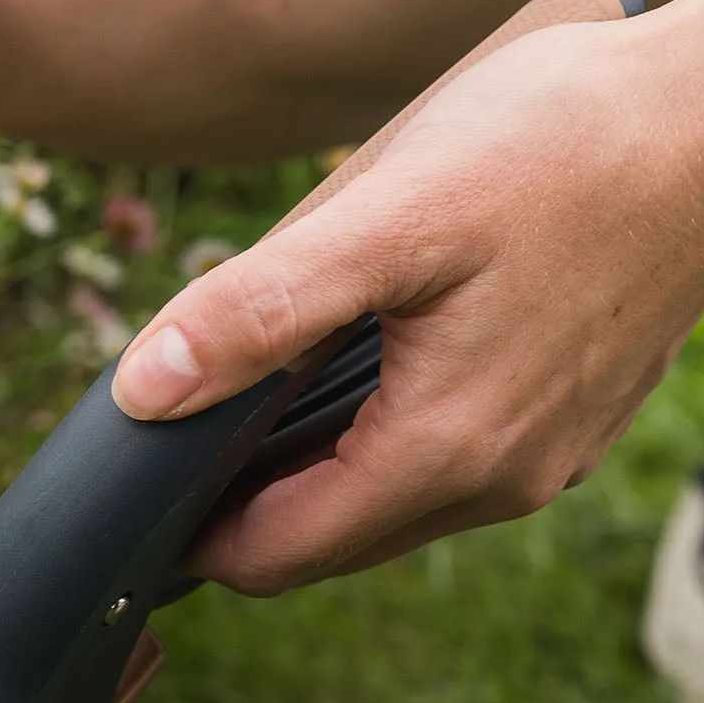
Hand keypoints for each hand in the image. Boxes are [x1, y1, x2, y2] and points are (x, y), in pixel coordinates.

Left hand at [112, 0, 703, 591]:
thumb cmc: (561, 145)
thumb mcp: (386, 218)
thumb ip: (257, 311)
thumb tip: (144, 390)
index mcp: (441, 453)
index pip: (272, 557)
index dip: (190, 535)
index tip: (136, 489)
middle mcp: (496, 483)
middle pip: (322, 546)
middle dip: (242, 508)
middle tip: (179, 436)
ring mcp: (541, 461)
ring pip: (382, 512)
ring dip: (308, 475)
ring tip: (252, 399)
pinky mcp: (567, 426)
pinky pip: (441, 470)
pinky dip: (377, 445)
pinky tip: (353, 372)